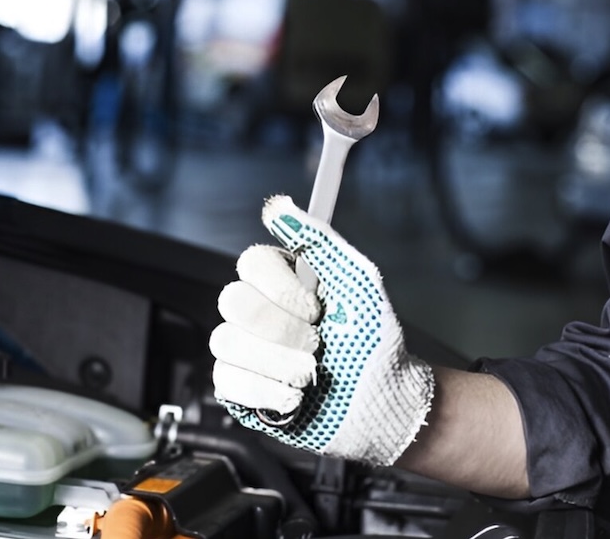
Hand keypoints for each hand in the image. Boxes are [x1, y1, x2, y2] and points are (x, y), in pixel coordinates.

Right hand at [210, 195, 433, 465]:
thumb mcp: (358, 282)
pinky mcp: (237, 389)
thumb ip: (319, 240)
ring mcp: (243, 350)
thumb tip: (278, 205)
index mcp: (280, 281)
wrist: (382, 403)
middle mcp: (256, 311)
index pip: (250, 263)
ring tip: (310, 374)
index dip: (283, 289)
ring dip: (279, 363)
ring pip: (227, 343)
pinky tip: (294, 397)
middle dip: (284, 329)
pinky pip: (228, 381)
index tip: (318, 308)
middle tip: (317, 344)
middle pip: (233, 301)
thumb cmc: (373, 341)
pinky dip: (267, 391)